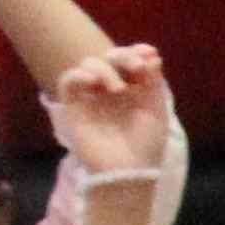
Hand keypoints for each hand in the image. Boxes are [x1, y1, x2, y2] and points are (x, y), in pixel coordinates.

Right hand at [44, 43, 175, 178]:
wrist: (128, 172)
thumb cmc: (146, 145)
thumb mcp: (156, 111)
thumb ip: (154, 82)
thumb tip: (152, 54)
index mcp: (132, 90)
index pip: (129, 62)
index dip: (136, 52)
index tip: (147, 53)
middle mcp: (110, 91)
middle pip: (109, 58)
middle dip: (122, 56)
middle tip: (135, 67)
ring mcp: (91, 97)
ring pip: (88, 65)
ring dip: (104, 69)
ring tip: (117, 89)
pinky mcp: (74, 107)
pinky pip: (68, 81)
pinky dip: (78, 75)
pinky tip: (93, 82)